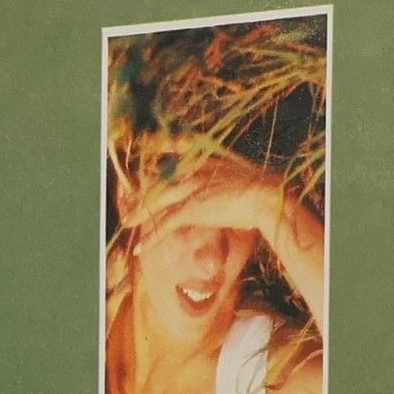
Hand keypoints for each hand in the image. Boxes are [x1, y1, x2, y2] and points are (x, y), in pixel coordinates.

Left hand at [124, 153, 325, 329]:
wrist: (267, 195)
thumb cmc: (262, 189)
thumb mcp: (241, 177)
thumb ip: (226, 178)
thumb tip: (224, 187)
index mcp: (207, 159)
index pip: (176, 146)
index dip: (158, 145)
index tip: (145, 145)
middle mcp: (195, 170)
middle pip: (160, 180)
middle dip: (142, 193)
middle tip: (128, 202)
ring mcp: (192, 188)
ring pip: (158, 202)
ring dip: (140, 215)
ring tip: (127, 224)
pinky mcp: (193, 209)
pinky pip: (165, 224)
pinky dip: (152, 237)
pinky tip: (141, 247)